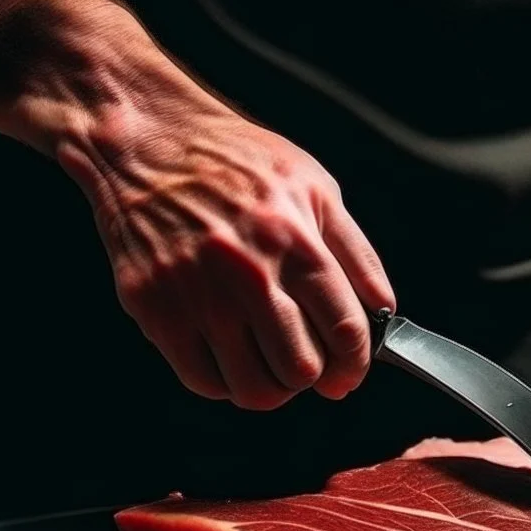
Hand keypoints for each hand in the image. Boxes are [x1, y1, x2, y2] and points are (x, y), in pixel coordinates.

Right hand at [59, 61, 393, 409]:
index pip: (344, 331)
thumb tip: (383, 310)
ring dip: (270, 387)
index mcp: (295, 241)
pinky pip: (202, 380)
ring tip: (267, 362)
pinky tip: (228, 353)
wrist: (146, 141)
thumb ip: (357, 253)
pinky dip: (224, 380)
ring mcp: (197, 295)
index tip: (348, 374)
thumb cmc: (235, 161)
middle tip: (304, 362)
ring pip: (252, 388)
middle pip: (300, 370)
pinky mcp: (154, 309)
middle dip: (311, 376)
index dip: (354, 366)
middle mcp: (248, 273)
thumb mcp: (314, 187)